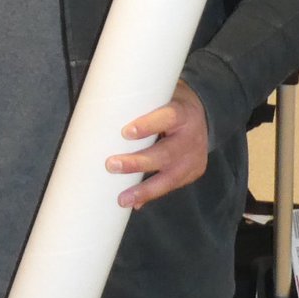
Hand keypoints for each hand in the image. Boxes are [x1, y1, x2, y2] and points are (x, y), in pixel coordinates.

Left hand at [106, 80, 208, 210]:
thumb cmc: (167, 101)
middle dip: (138, 163)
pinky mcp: (193, 173)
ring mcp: (194, 158)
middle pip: (165, 153)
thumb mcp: (159, 95)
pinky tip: (135, 203)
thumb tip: (97, 110)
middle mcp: (191, 137)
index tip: (125, 132)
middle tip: (111, 165)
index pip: (168, 117)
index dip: (148, 125)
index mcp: (182, 112)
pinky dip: (152, 194)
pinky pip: (171, 186)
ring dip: (144, 189)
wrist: (201, 113)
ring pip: (170, 177)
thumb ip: (136, 102)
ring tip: (123, 199)